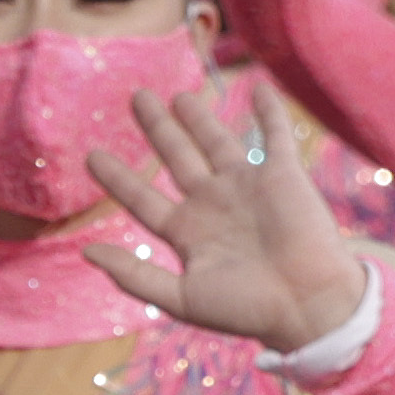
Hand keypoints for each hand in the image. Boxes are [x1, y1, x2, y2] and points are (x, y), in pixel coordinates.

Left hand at [79, 80, 369, 356]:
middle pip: (177, 157)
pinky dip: (267, 110)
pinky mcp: (282, 175)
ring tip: (178, 95)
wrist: (308, 305)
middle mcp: (214, 204)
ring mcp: (247, 187)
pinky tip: (256, 85)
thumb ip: (133, 276)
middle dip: (157, 128)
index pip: (143, 198)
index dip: (118, 178)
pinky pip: (274, 134)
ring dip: (199, 117)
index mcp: (188, 232)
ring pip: (216, 141)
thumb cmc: (246, 309)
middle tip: (137, 97)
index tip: (92, 156)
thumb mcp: (181, 298)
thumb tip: (86, 252)